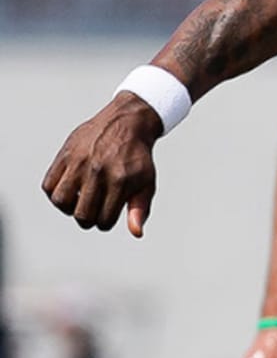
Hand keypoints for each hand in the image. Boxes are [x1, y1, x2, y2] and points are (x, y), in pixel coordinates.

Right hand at [42, 92, 161, 236]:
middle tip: (93, 210)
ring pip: (61, 201)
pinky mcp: (65, 155)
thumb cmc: (138, 159)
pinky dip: (54, 193)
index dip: (105, 223)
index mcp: (120, 182)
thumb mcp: (147, 184)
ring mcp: (79, 163)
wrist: (126, 124)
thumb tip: (137, 234)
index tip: (108, 214)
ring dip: (68, 208)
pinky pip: (48, 185)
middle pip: (81, 215)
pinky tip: (69, 190)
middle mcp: (98, 172)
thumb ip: (140, 210)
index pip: (104, 221)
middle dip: (87, 220)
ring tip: (79, 201)